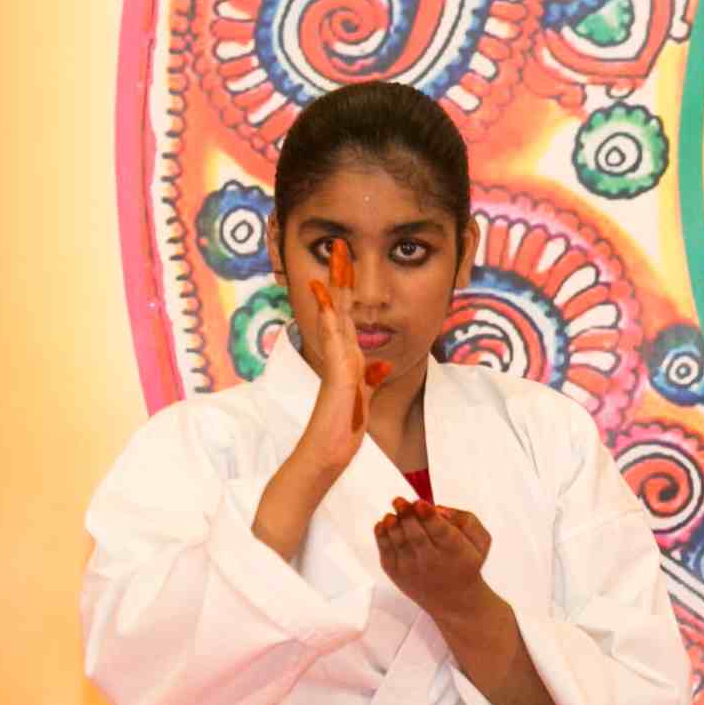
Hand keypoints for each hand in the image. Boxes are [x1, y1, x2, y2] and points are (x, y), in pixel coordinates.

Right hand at [280, 242, 387, 484]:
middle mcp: (338, 358)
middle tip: (341, 246)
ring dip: (335, 290)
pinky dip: (333, 324)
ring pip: (335, 320)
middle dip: (339, 278)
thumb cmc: (339, 433)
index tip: (349, 263)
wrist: (320, 458)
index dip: (348, 290)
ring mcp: (336, 367)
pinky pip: (336, 347)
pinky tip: (329, 304)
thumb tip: (383, 363)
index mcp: (346, 360)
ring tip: (336, 261)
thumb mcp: (362, 399)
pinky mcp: (338, 381)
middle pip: (339, 309)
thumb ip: (370, 379)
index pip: (348, 317)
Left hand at [376, 500, 499, 628]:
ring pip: (399, 542)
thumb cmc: (466, 563)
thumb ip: (466, 520)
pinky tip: (384, 523)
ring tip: (391, 514)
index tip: (420, 503)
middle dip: (406, 516)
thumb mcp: (480, 541)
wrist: (455, 601)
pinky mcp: (397, 574)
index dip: (428, 516)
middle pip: (416, 535)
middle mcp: (432, 561)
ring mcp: (412, 569)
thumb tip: (439, 510)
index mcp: (455, 550)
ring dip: (393, 525)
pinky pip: (386, 552)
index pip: (440, 532)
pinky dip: (382, 536)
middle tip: (399, 501)